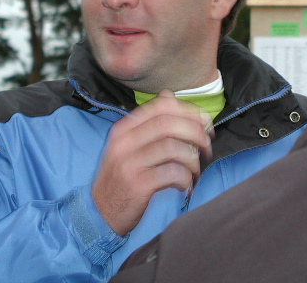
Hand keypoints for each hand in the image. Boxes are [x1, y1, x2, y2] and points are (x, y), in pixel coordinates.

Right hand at [92, 89, 212, 235]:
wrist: (99, 212)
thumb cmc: (122, 177)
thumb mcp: (129, 146)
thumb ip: (149, 122)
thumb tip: (170, 95)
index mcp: (124, 129)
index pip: (160, 106)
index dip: (188, 110)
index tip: (204, 121)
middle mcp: (124, 142)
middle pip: (168, 124)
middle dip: (195, 132)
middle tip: (206, 146)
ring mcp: (129, 163)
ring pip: (174, 148)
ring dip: (193, 159)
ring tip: (195, 171)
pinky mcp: (138, 185)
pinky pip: (173, 173)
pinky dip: (186, 178)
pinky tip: (185, 185)